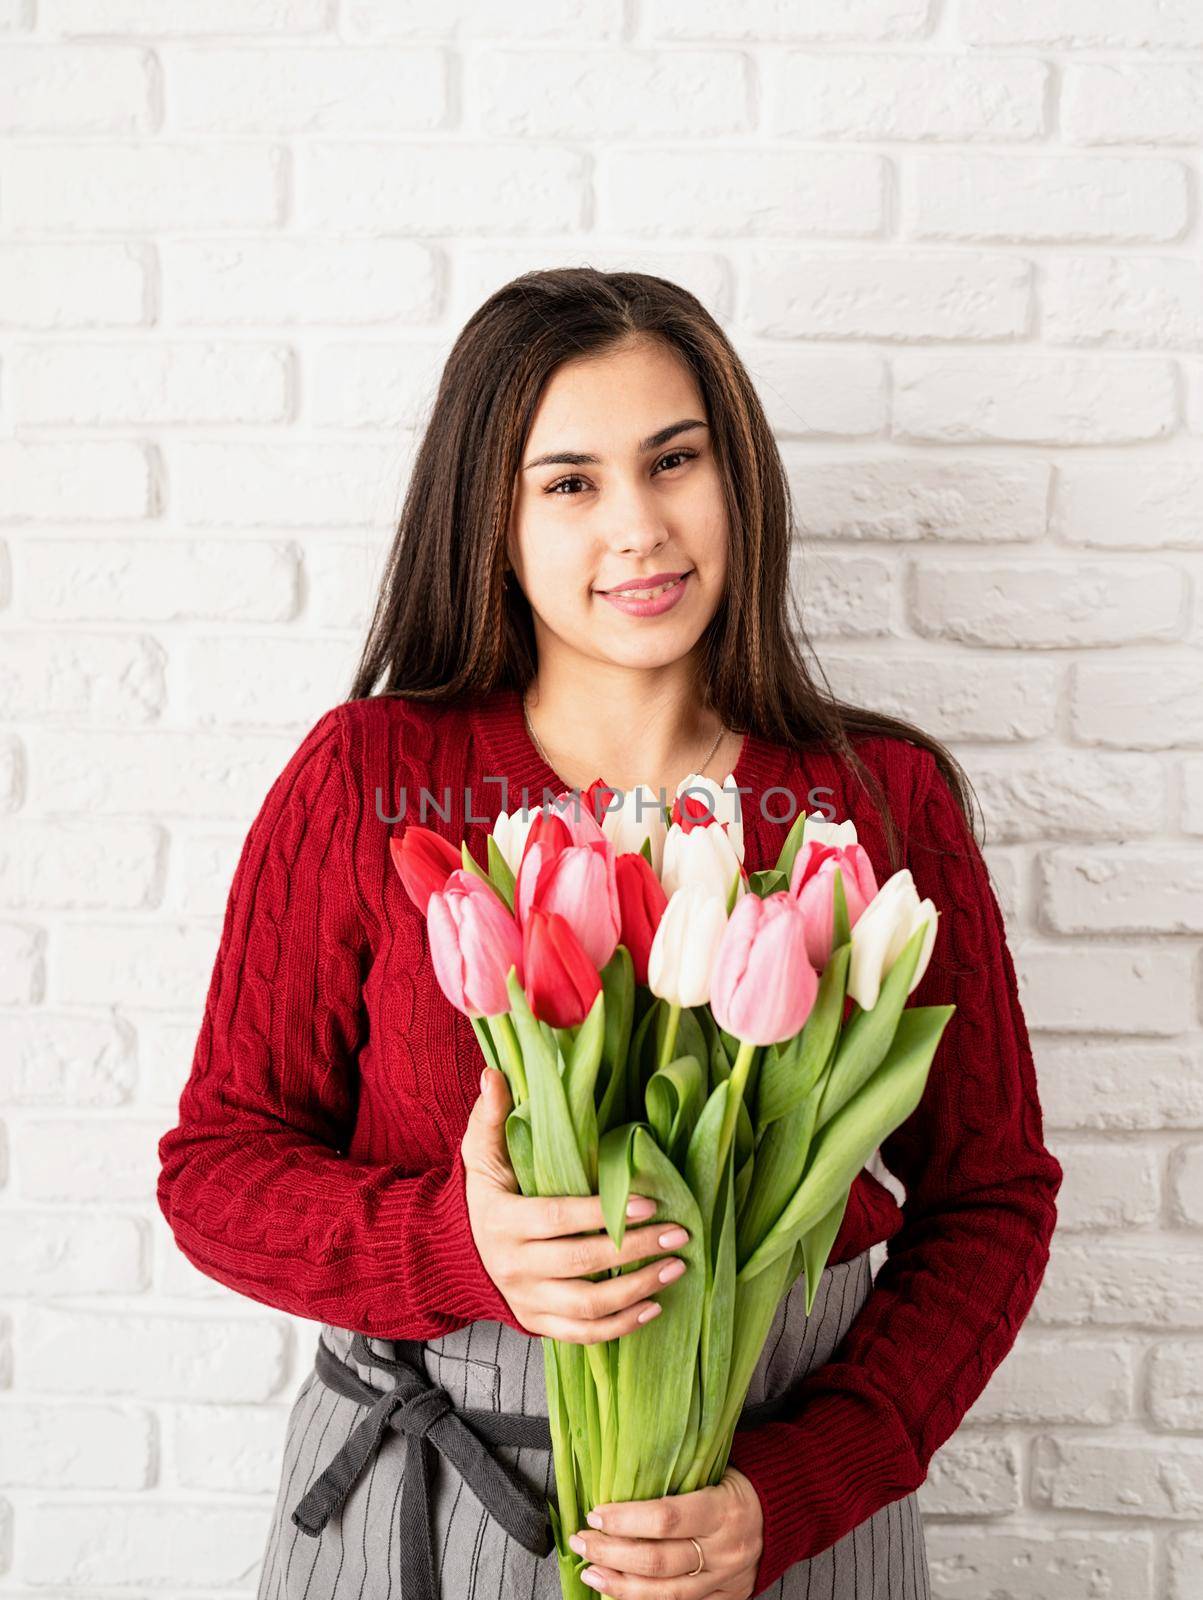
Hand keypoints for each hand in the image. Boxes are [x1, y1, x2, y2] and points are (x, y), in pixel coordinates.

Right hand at [462, 1067, 693, 1343]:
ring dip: (636, 1289)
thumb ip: (489, 1115)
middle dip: (635, 1249)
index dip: (602, 1215)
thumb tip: (494, 1073)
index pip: (558, 1219)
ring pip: (587, 1306)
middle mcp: (514, 1265)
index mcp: (503, 1221)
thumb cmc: (481, 1196)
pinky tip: (653, 1306)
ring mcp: (526, 1299)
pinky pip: (582, 1334)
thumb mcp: (480, 1154)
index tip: (647, 1203)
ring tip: (676, 1268)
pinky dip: (620, 1327)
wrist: (454, 1254)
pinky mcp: (536, 1321)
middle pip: (582, 1263)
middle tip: (680, 1233)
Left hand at [565, 1466, 763, 1598]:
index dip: (626, 1519)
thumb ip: (676, 1480)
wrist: (781, 1513)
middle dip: (612, 1552)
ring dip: (620, 1584)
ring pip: (665, 1594)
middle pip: (659, 1561)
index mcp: (722, 1509)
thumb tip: (620, 1479)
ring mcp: (724, 1580)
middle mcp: (724, 1550)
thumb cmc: (737, 1484)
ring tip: (591, 1571)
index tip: (596, 1514)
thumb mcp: (715, 1470)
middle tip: (582, 1540)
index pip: (666, 1518)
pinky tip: (619, 1592)